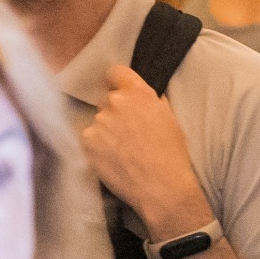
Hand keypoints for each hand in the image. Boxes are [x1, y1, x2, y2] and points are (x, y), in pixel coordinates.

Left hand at [81, 65, 209, 240]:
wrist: (161, 186)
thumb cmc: (172, 155)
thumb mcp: (170, 121)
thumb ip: (152, 104)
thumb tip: (143, 99)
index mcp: (140, 93)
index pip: (116, 72)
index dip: (117, 83)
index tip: (120, 92)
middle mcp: (116, 102)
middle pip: (108, 100)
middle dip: (115, 113)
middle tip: (129, 134)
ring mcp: (99, 121)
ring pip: (99, 121)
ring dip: (106, 132)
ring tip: (123, 151)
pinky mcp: (87, 140)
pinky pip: (90, 139)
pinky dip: (98, 147)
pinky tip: (113, 159)